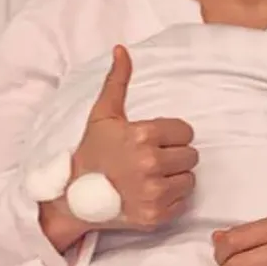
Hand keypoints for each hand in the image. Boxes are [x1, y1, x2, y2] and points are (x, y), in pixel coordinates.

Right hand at [40, 46, 197, 248]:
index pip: (185, 131)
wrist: (75, 198)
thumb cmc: (92, 153)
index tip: (150, 141)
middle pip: (191, 155)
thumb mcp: (103, 114)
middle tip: (149, 160)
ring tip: (150, 177)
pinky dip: (170, 199)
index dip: (171, 135)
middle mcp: (150, 163)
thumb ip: (118, 81)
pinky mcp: (156, 216)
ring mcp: (154, 192)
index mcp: (143, 135)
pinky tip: (149, 194)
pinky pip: (183, 202)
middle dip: (174, 156)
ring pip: (189, 179)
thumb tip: (122, 49)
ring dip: (175, 178)